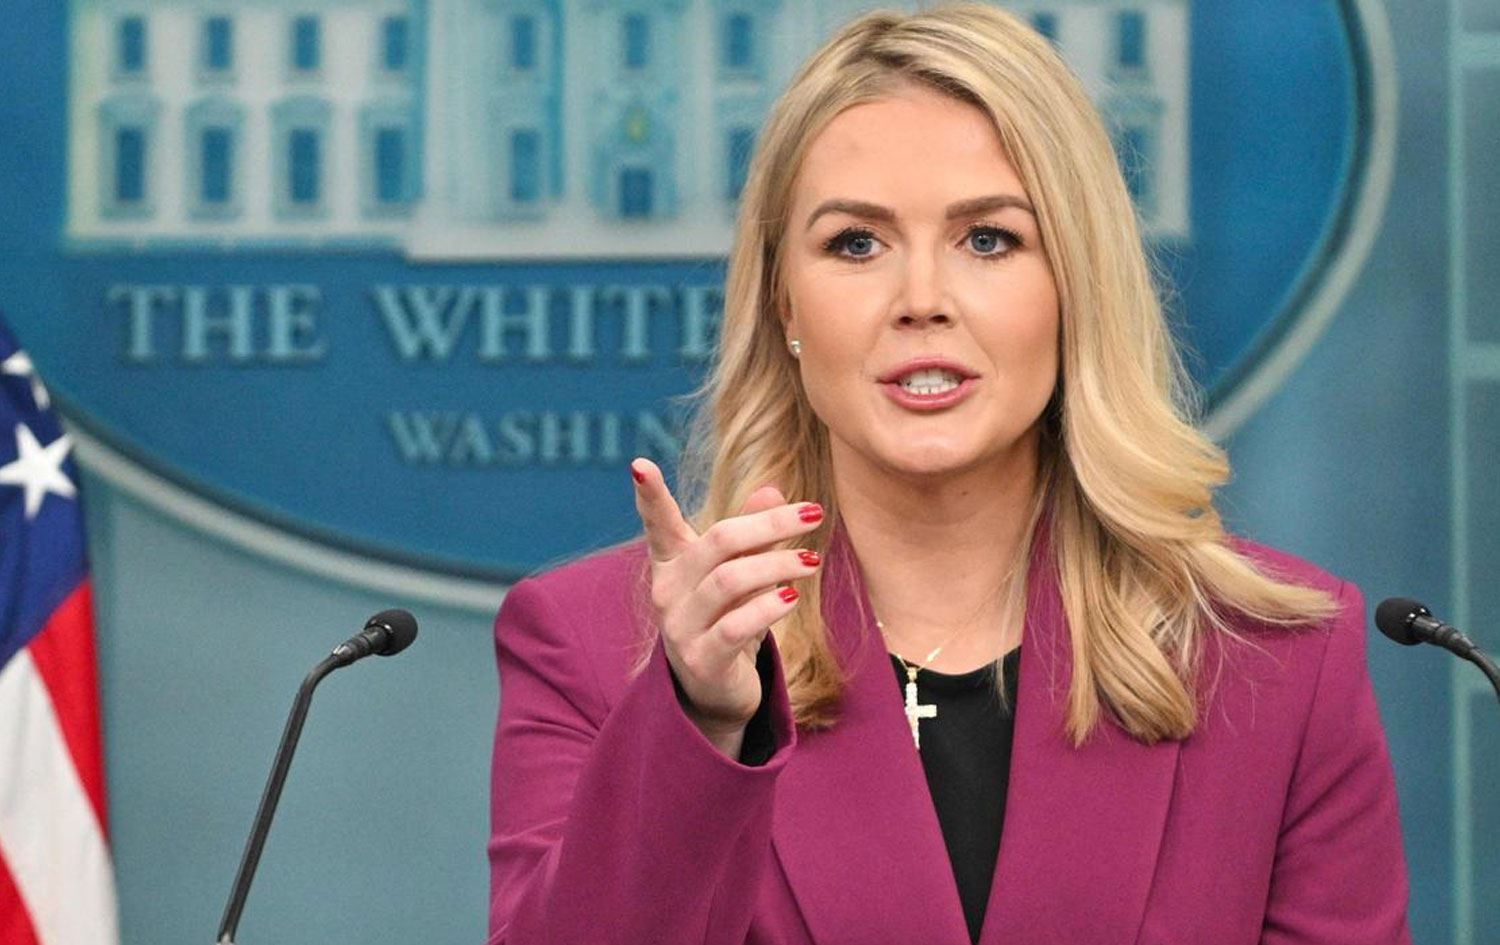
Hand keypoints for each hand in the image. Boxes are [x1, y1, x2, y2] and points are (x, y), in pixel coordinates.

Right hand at [629, 457, 822, 754]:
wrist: (715, 689)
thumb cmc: (726, 617)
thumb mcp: (738, 571)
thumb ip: (751, 532)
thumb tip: (773, 488)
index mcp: (672, 562)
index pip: (659, 524)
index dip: (649, 496)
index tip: (638, 465)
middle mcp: (667, 591)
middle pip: (718, 541)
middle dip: (770, 523)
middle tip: (815, 514)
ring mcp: (680, 627)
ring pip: (730, 580)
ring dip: (779, 565)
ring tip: (813, 560)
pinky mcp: (701, 659)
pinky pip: (737, 626)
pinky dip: (769, 607)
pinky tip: (792, 597)